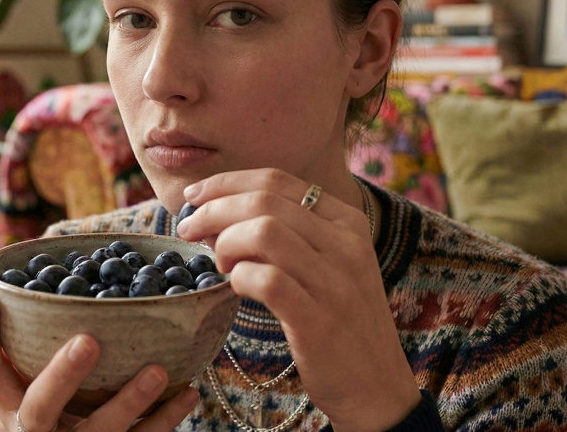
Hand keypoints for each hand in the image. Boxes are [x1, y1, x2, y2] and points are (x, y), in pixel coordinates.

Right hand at [0, 292, 199, 430]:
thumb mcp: (40, 380)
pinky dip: (166, 419)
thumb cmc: (61, 407)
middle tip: (87, 342)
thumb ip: (45, 340)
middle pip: (38, 407)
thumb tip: (61, 269)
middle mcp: (37, 429)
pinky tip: (188, 393)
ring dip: (128, 402)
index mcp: (14, 401)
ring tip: (157, 370)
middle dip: (61, 376)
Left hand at [176, 169, 420, 430]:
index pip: (277, 180)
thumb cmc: (340, 321)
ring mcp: (335, 281)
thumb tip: (218, 213)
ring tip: (220, 265)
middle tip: (189, 230)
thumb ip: (290, 235)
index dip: (227, 183)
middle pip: (264, 201)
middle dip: (213, 210)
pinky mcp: (318, 319)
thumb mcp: (330, 265)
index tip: (194, 197)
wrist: (377, 386)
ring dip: (225, 243)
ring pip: (263, 232)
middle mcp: (346, 243)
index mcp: (347, 221)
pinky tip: (236, 288)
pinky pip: (265, 279)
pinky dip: (239, 278)